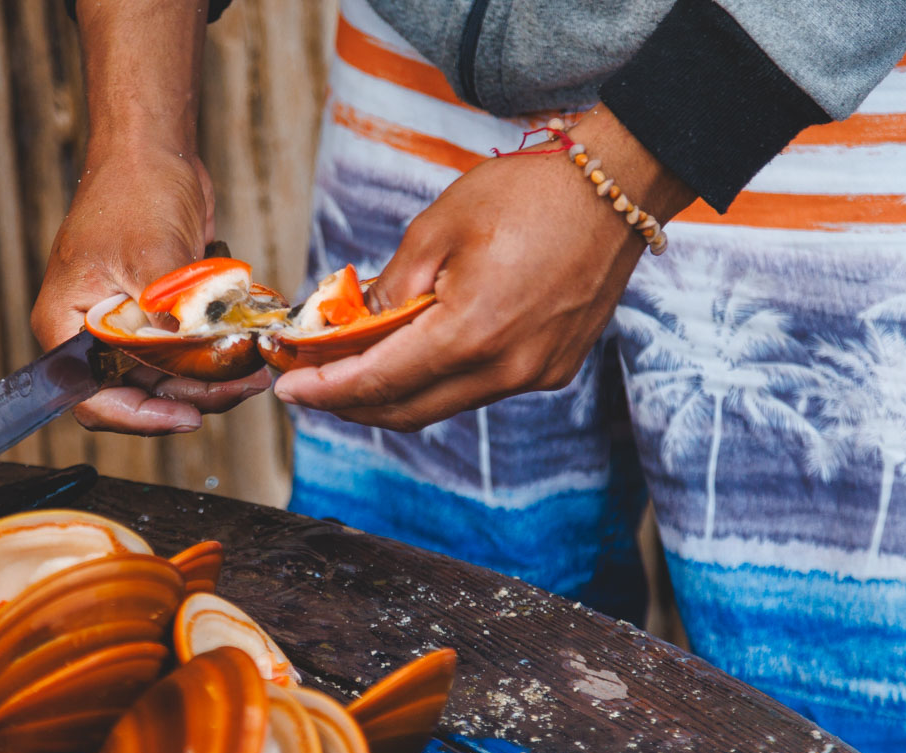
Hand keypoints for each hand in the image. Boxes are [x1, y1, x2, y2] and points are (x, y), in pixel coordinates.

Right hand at [31, 145, 270, 433]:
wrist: (154, 149)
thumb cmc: (134, 190)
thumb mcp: (151, 258)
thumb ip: (166, 318)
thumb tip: (191, 364)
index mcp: (67, 325)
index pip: (95, 398)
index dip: (140, 416)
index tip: (187, 415)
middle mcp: (91, 332)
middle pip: (137, 392)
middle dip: (191, 395)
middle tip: (239, 387)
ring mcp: (126, 324)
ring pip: (167, 377)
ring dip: (209, 378)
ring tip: (252, 370)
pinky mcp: (156, 314)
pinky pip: (183, 352)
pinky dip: (212, 354)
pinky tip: (244, 347)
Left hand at [273, 106, 694, 430]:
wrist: (617, 188)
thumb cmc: (528, 193)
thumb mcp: (438, 226)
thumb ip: (391, 286)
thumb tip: (355, 325)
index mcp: (472, 332)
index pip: (380, 380)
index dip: (327, 391)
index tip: (288, 389)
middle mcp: (507, 368)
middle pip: (407, 410)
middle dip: (350, 404)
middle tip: (311, 385)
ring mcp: (534, 374)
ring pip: (443, 404)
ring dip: (393, 393)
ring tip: (352, 368)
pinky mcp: (552, 369)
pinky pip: (478, 389)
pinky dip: (438, 380)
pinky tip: (415, 353)